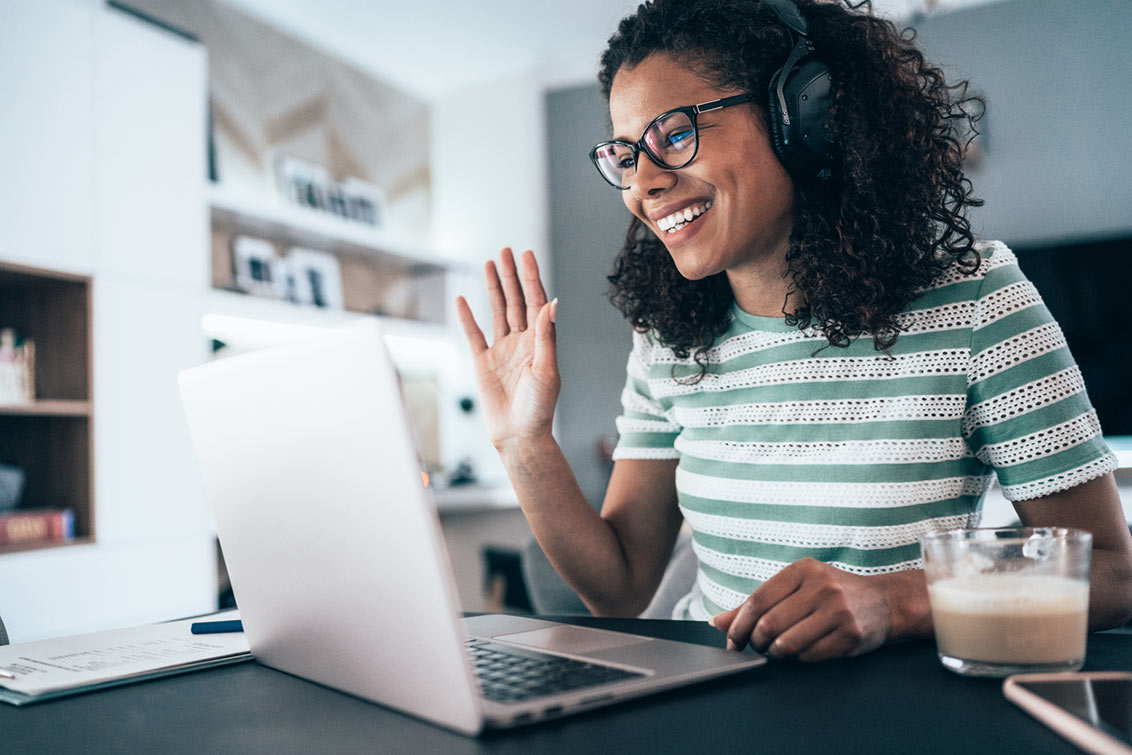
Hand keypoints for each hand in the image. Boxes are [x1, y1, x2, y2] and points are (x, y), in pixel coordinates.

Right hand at [456, 248, 559, 449]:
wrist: (519, 436)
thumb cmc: (539, 408)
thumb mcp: (546, 370)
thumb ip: (545, 336)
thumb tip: (550, 304)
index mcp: (540, 342)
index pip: (536, 302)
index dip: (531, 278)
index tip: (526, 254)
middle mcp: (522, 342)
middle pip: (516, 301)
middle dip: (511, 275)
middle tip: (505, 251)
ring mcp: (502, 351)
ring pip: (497, 311)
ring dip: (493, 287)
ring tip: (489, 263)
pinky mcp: (483, 363)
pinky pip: (473, 334)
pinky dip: (467, 316)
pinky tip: (463, 298)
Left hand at [710, 559, 892, 661]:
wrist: (884, 602)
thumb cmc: (831, 593)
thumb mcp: (796, 587)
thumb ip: (756, 604)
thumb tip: (717, 622)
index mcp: (802, 569)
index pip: (757, 601)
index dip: (738, 625)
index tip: (732, 640)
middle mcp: (821, 587)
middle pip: (769, 625)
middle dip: (756, 642)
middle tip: (756, 647)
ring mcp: (838, 610)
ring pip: (787, 644)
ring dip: (775, 654)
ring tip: (776, 651)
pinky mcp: (850, 635)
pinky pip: (809, 656)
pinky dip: (798, 660)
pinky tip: (800, 653)